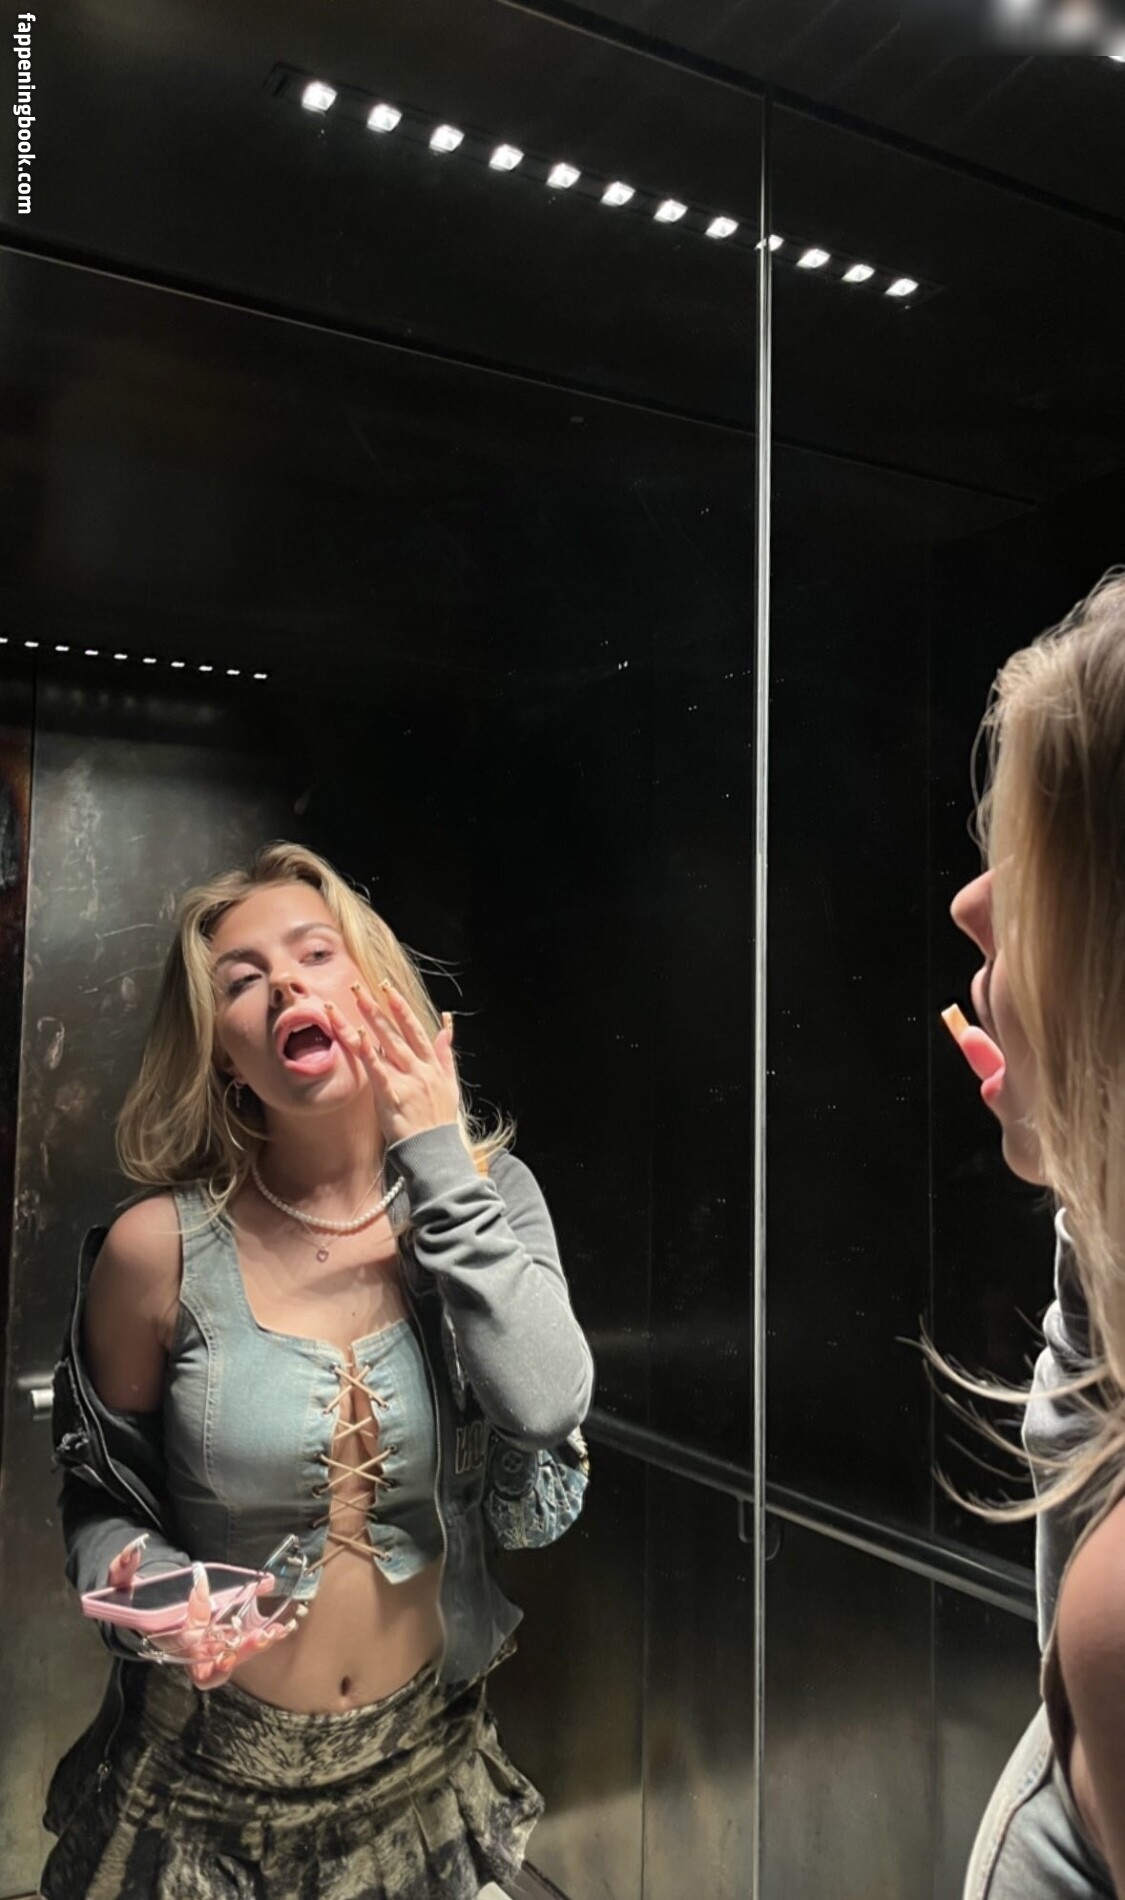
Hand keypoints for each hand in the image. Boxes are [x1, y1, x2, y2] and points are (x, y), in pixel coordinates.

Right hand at [105, 1544, 295, 1689]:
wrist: (144, 1604)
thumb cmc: (133, 1597)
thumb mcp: (121, 1581)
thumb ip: (122, 1567)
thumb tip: (134, 1549)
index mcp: (165, 1638)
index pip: (185, 1646)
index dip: (197, 1630)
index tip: (206, 1600)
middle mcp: (186, 1648)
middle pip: (211, 1665)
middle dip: (236, 1654)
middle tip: (259, 1638)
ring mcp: (204, 1645)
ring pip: (229, 1658)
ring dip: (252, 1648)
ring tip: (274, 1633)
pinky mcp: (219, 1635)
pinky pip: (240, 1643)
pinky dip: (261, 1637)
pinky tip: (282, 1627)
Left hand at [324, 983, 460, 1145]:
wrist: (435, 1151)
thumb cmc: (440, 1120)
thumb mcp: (450, 1084)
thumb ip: (446, 1054)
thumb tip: (447, 1028)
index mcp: (432, 1065)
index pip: (415, 1029)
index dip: (401, 1007)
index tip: (388, 989)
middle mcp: (419, 1068)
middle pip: (396, 1031)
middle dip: (378, 1007)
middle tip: (360, 987)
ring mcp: (406, 1080)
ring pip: (384, 1043)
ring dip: (368, 1020)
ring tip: (351, 1001)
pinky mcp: (392, 1095)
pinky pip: (378, 1069)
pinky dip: (369, 1051)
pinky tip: (359, 1035)